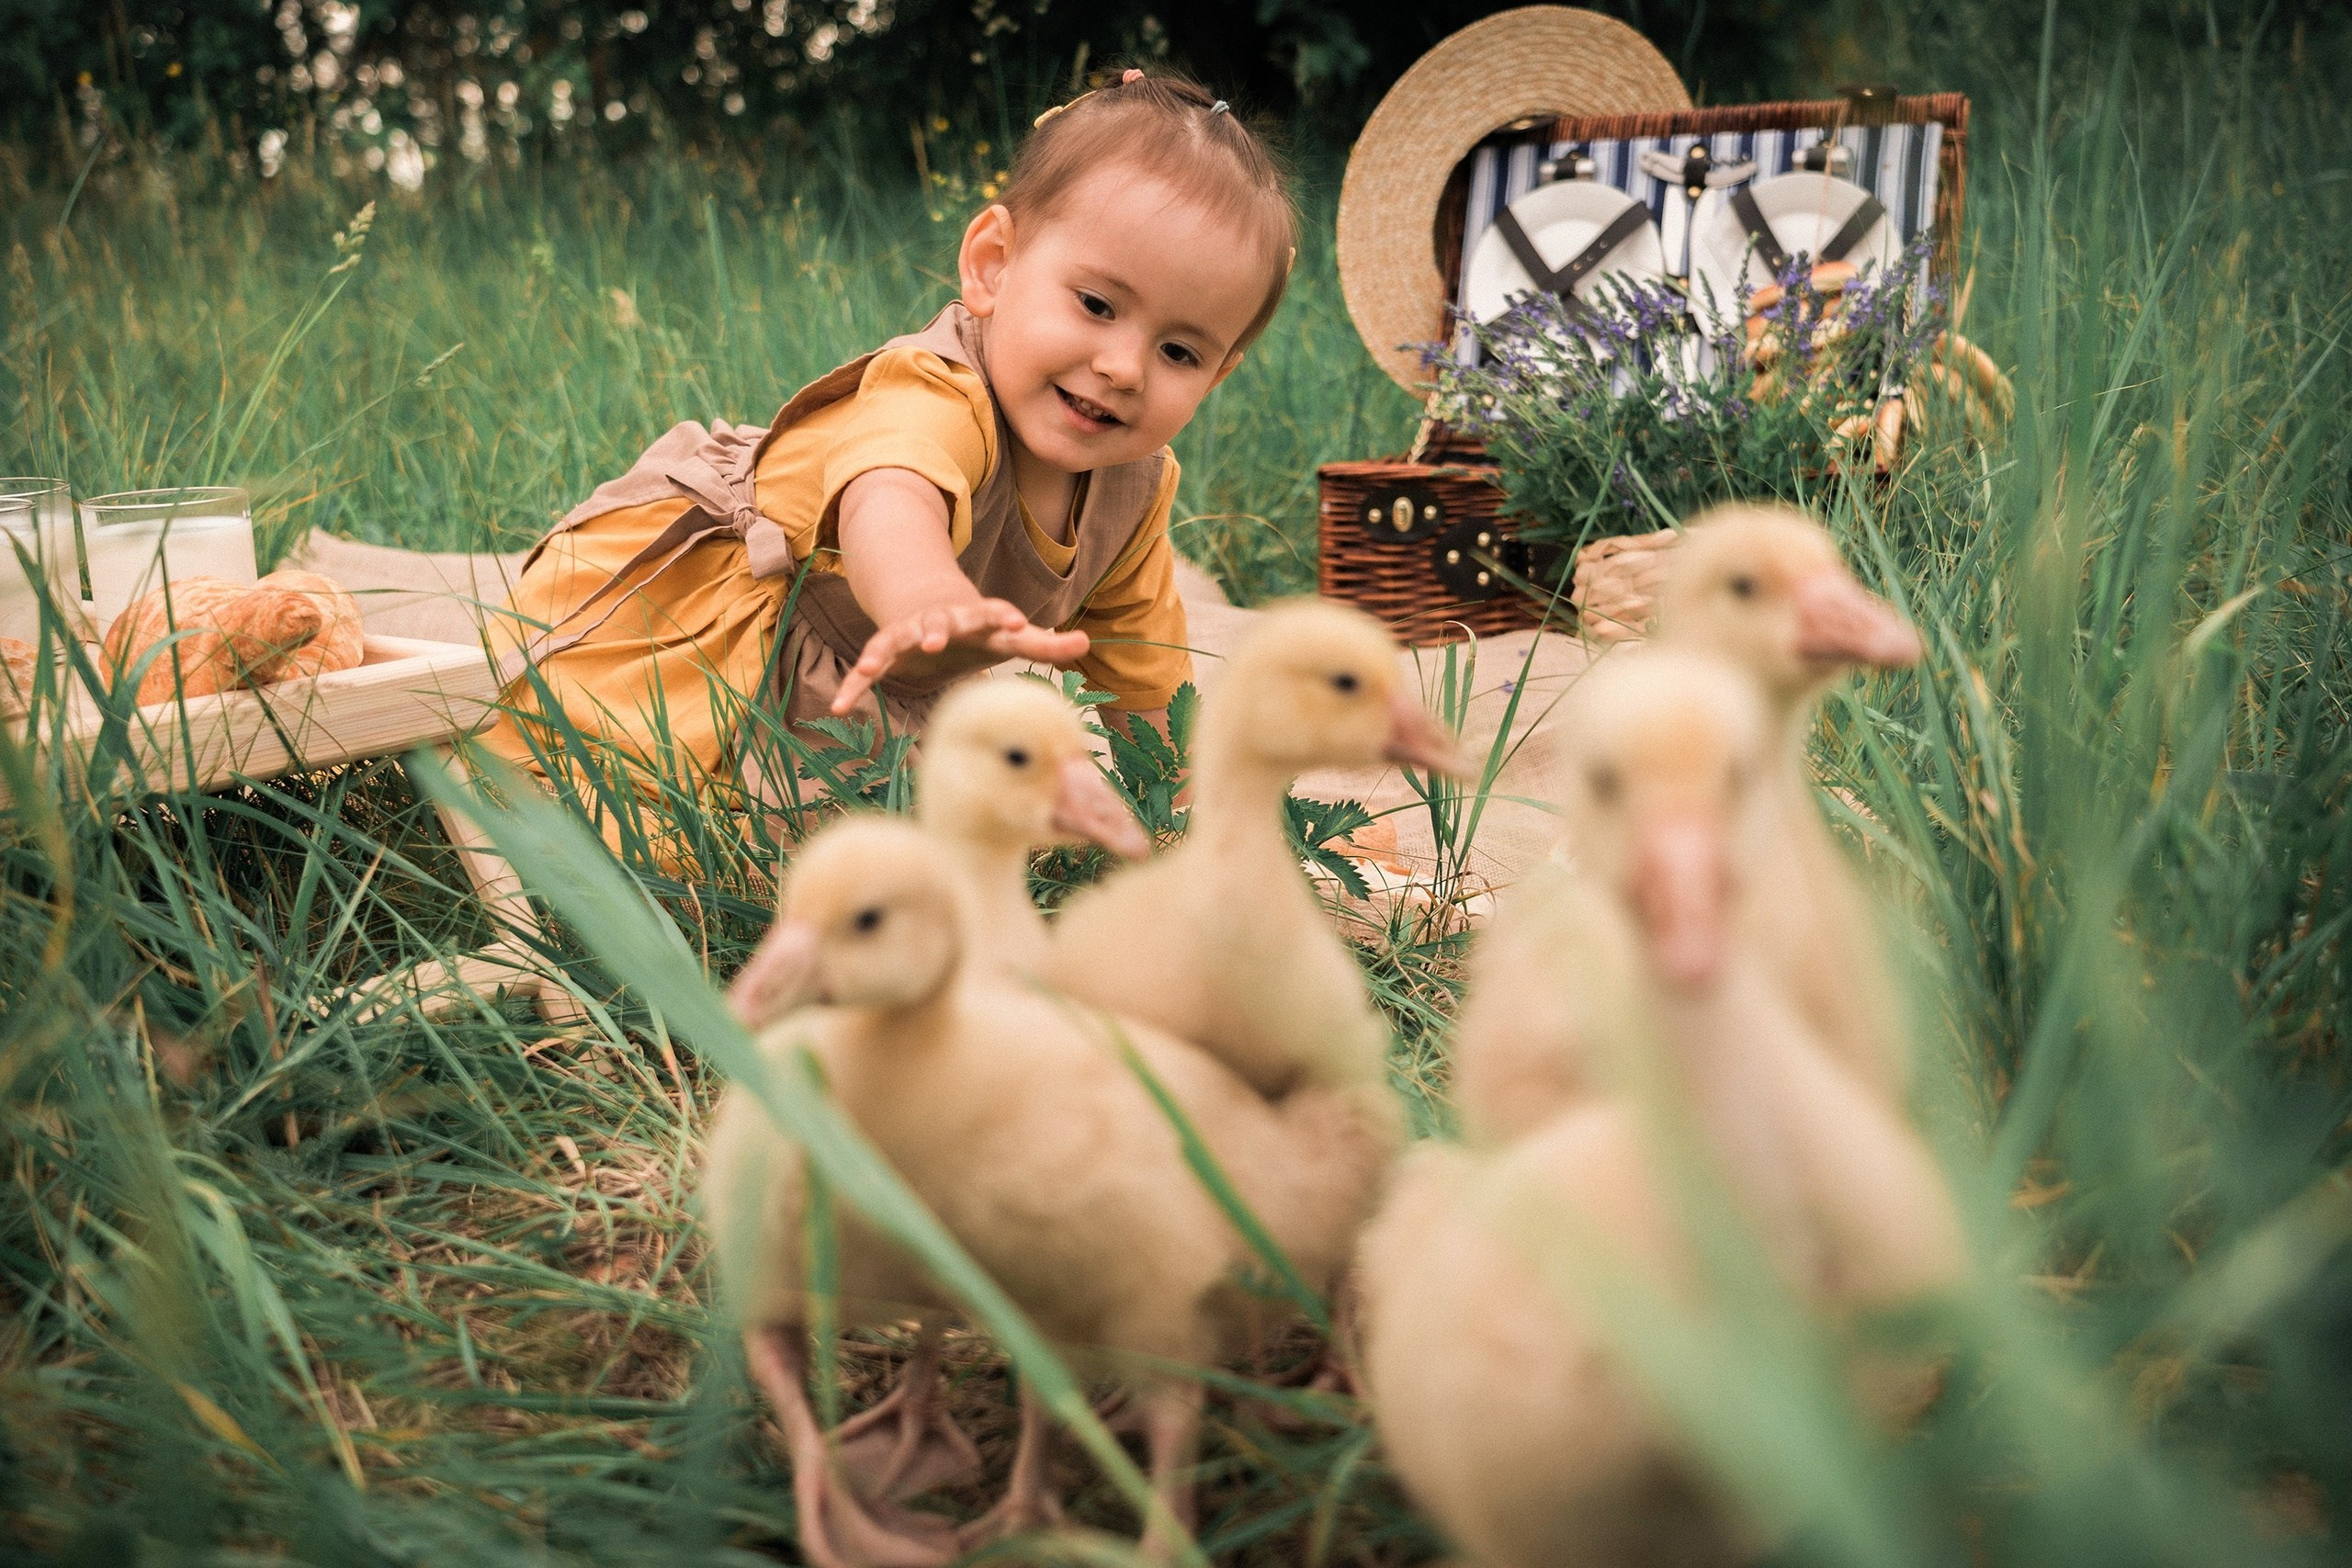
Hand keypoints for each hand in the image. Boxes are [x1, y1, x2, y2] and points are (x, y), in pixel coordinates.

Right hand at [831, 598, 1088, 713]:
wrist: (931, 616)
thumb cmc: (980, 633)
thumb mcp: (1011, 639)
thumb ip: (1045, 644)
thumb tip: (1087, 641)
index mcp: (977, 618)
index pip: (994, 613)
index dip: (1004, 616)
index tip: (1018, 622)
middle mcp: (942, 621)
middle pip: (940, 621)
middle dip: (937, 627)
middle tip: (936, 637)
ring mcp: (910, 634)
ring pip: (896, 639)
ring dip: (884, 651)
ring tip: (868, 666)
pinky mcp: (887, 650)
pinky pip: (868, 667)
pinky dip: (854, 685)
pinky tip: (840, 707)